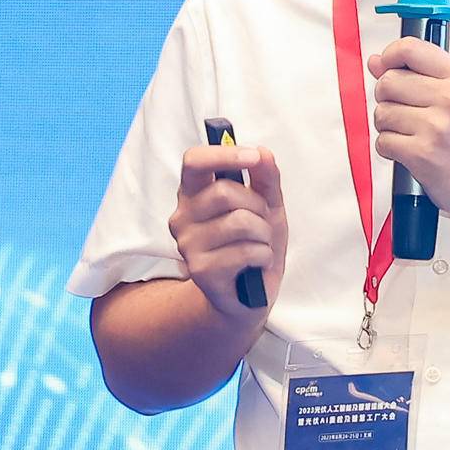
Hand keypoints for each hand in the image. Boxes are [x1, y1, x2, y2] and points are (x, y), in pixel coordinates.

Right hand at [168, 143, 286, 323]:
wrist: (248, 297)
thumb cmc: (253, 244)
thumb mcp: (266, 207)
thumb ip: (265, 179)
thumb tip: (263, 153)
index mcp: (193, 194)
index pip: (194, 162)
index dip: (223, 154)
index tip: (253, 156)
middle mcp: (182, 217)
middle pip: (224, 192)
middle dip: (257, 205)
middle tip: (262, 222)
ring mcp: (188, 245)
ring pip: (240, 222)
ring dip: (264, 234)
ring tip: (260, 245)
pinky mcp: (201, 271)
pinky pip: (246, 251)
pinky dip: (263, 256)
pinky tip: (256, 265)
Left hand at [365, 37, 449, 223]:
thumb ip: (419, 75)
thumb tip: (376, 62)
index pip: (410, 49)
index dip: (389, 56)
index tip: (386, 67)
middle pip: (388, 82)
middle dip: (387, 97)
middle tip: (404, 110)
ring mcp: (435, 127)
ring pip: (382, 113)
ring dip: (388, 125)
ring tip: (410, 132)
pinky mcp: (421, 154)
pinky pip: (383, 141)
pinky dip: (390, 148)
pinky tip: (408, 149)